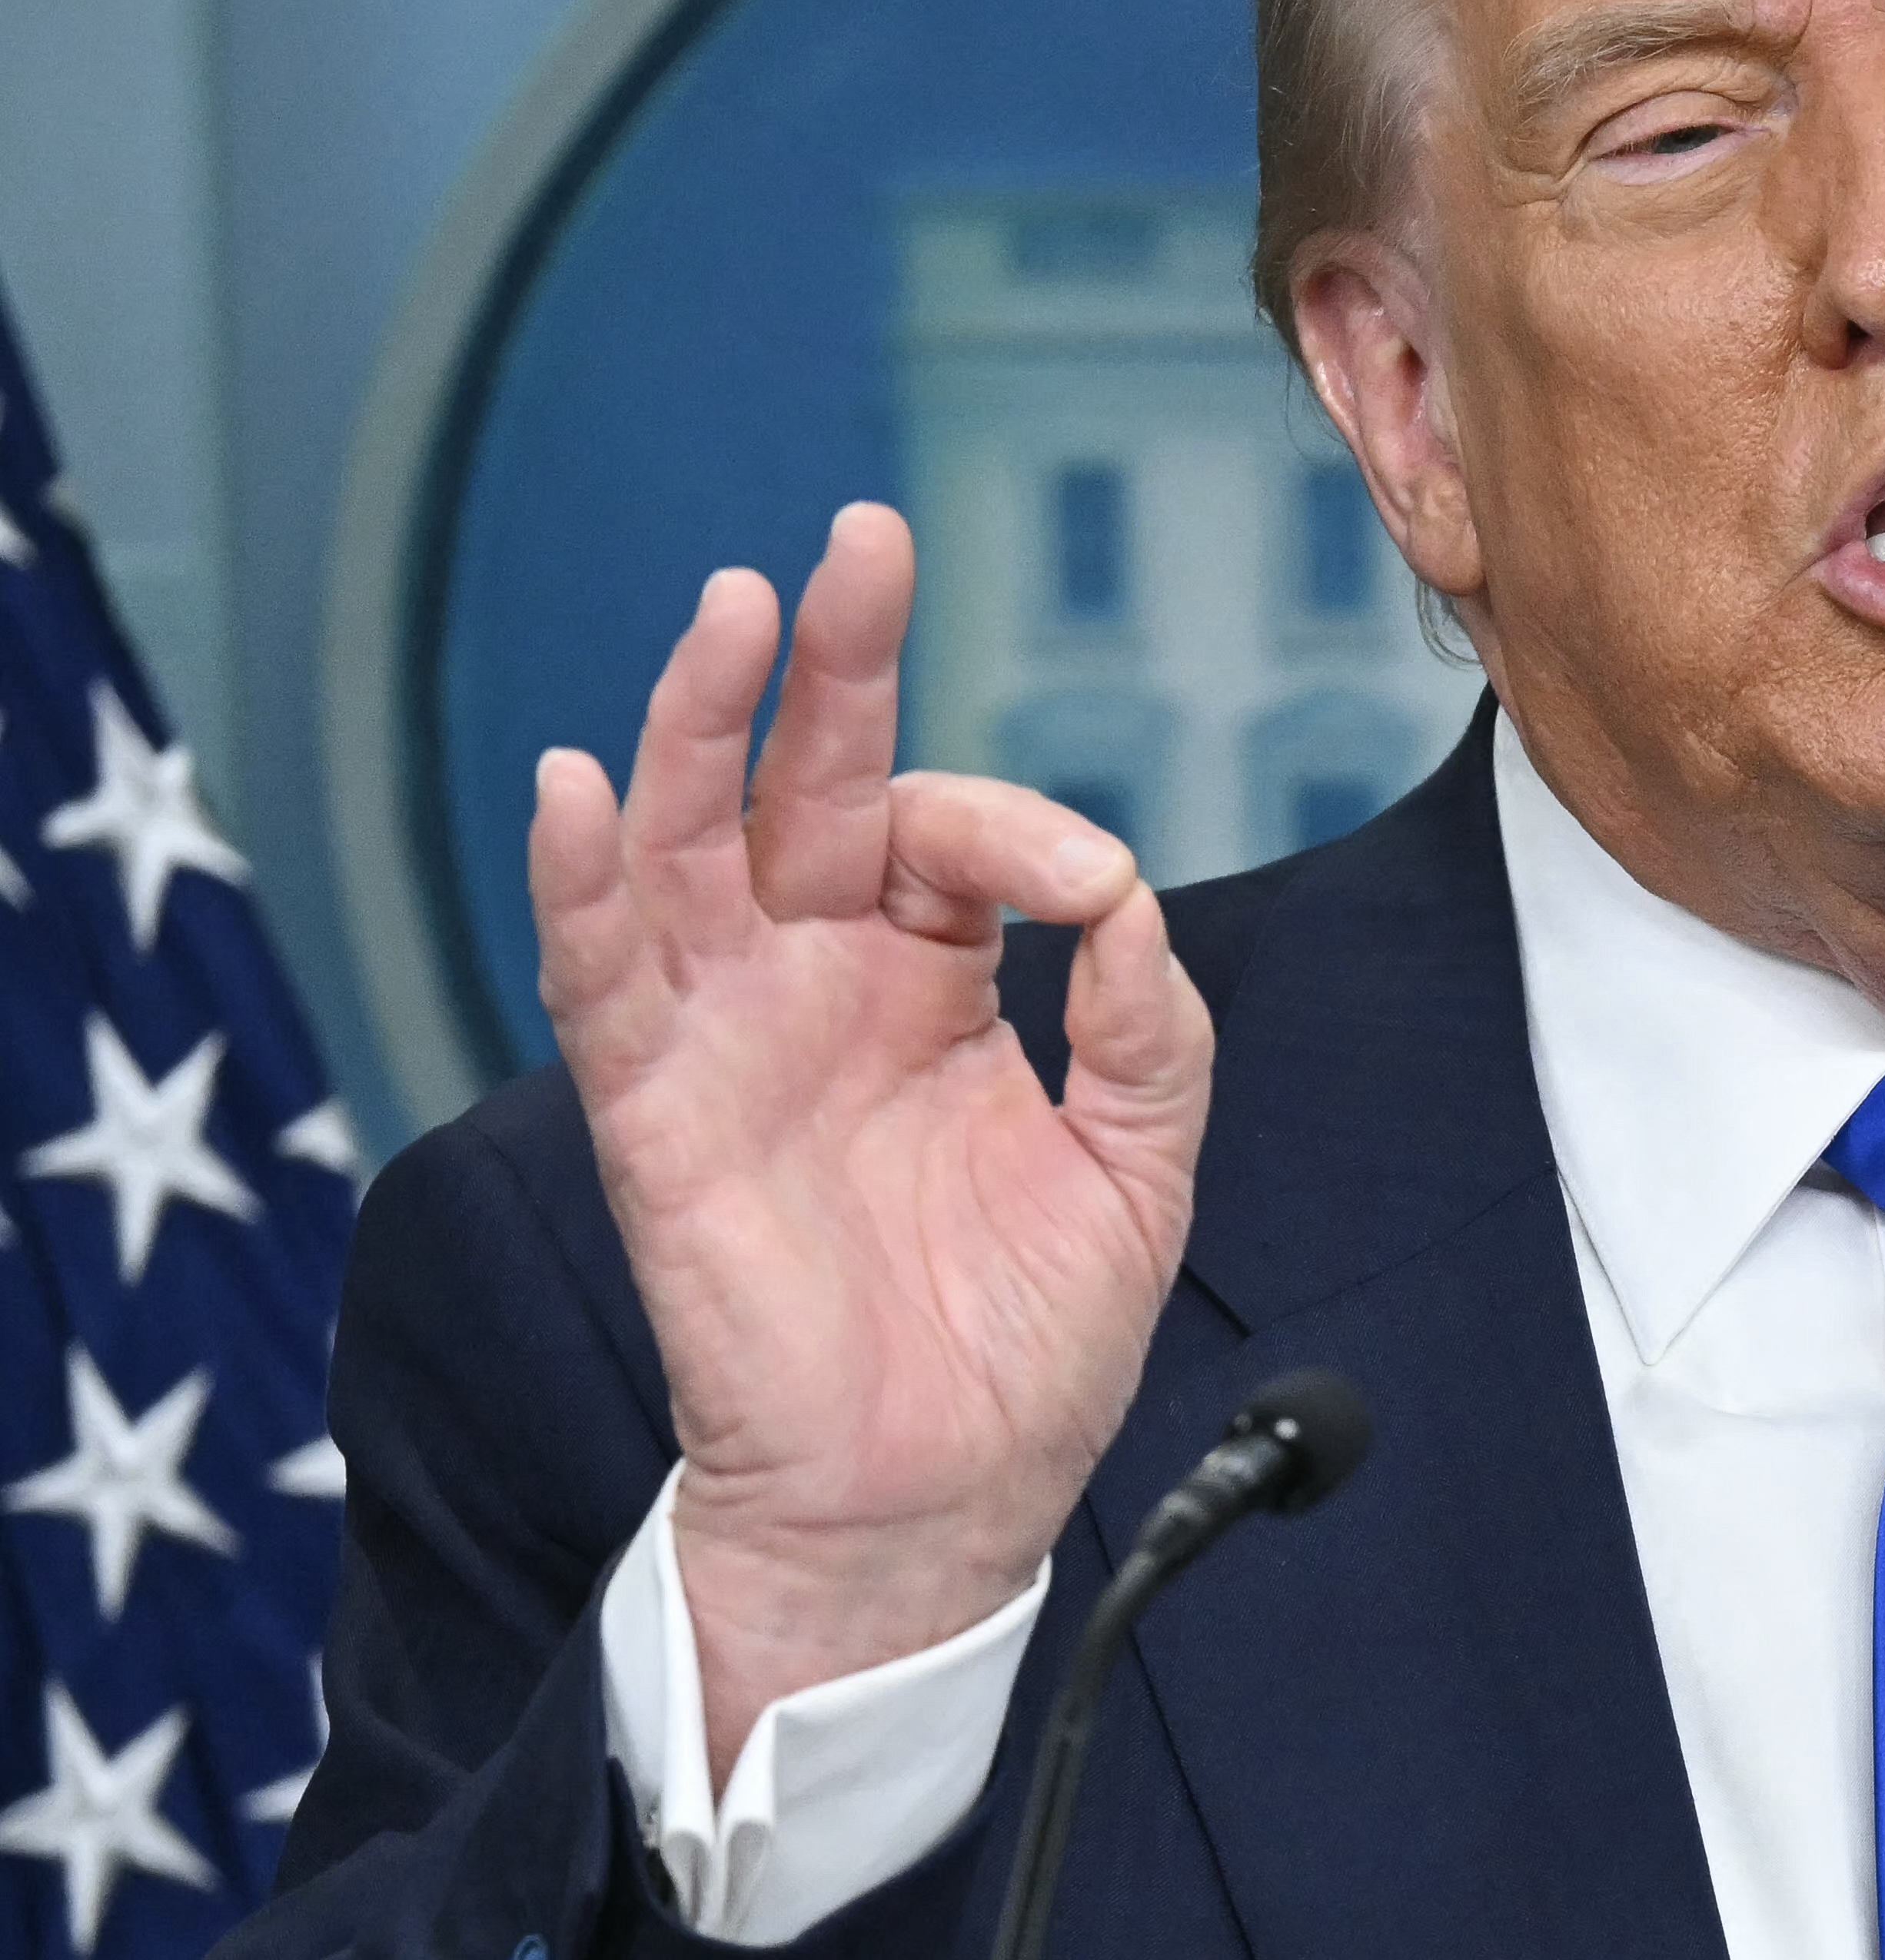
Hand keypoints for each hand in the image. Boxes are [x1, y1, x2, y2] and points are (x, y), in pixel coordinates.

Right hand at [529, 503, 1213, 1779]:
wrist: (941, 1504)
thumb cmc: (1027, 1344)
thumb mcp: (1139, 1163)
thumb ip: (1146, 1021)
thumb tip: (1119, 891)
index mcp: (931, 982)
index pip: (949, 836)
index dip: (1015, 828)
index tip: (1079, 887)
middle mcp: (819, 984)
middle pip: (807, 784)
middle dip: (831, 660)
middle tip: (860, 542)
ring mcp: (733, 1038)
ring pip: (688, 844)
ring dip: (696, 724)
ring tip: (729, 614)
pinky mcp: (661, 1116)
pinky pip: (604, 980)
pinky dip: (580, 881)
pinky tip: (576, 784)